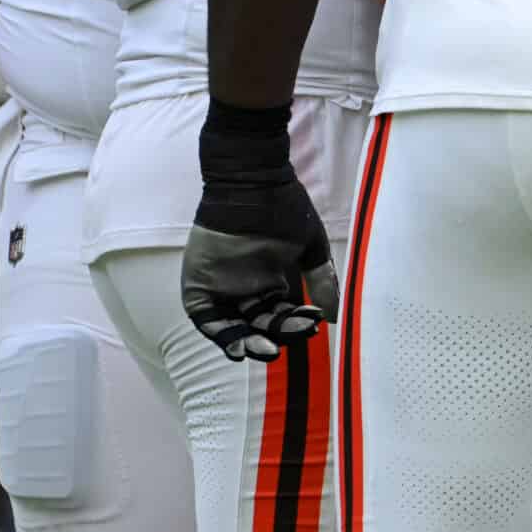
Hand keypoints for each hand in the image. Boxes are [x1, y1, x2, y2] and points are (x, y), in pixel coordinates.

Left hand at [182, 103, 336, 362]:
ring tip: (266, 348)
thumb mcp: (311, 246)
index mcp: (272, 279)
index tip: (311, 325)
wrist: (252, 182)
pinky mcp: (199, 288)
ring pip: (234, 327)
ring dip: (248, 342)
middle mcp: (246, 288)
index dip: (295, 324)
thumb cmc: (285, 208)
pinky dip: (222, 334)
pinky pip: (208, 319)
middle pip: (259, 324)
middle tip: (286, 342)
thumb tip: (333, 317)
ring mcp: (222, 288)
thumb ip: (322, 281)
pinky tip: (238, 346)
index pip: (282, 314)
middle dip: (274, 336)